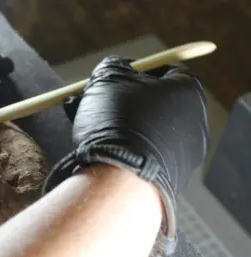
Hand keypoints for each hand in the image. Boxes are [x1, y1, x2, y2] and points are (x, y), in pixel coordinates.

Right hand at [44, 56, 207, 256]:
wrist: (122, 178)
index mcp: (187, 91)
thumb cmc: (118, 120)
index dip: (132, 68)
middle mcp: (192, 121)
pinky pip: (139, 151)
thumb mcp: (107, 78)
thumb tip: (114, 67)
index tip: (109, 74)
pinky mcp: (166, 175)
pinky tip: (92, 144)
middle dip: (114, 96)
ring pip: (138, 126)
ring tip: (77, 117)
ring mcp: (181, 152)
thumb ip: (112, 66)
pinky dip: (118, 144)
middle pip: (149, 99)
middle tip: (87, 96)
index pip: (163, 68)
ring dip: (109, 119)